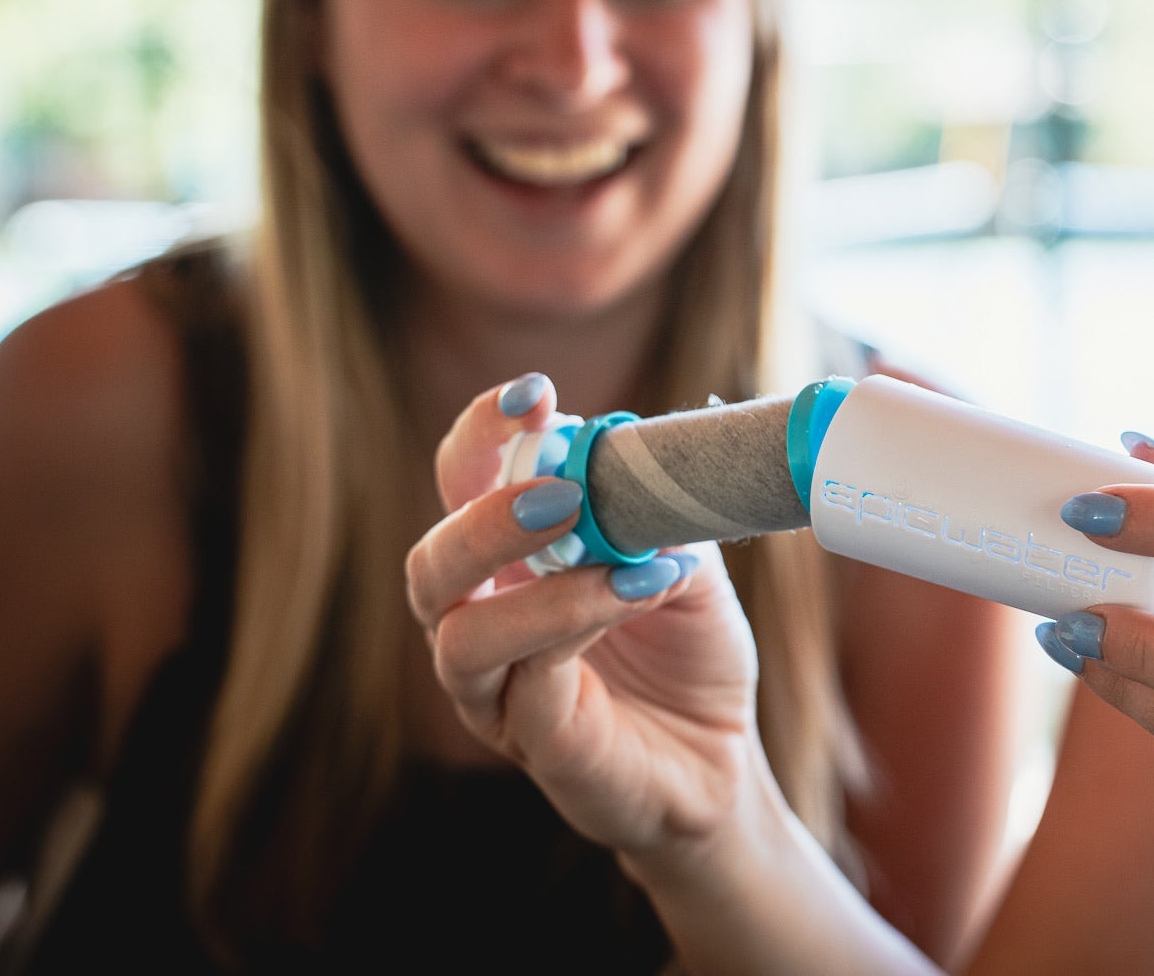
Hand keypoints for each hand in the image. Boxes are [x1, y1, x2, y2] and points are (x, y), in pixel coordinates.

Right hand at [407, 374, 762, 859]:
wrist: (721, 758)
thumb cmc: (690, 652)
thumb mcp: (683, 558)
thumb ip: (654, 512)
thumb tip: (644, 456)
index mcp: (504, 559)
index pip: (462, 482)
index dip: (484, 433)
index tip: (536, 394)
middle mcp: (476, 619)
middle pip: (432, 559)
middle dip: (488, 510)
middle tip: (565, 486)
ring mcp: (492, 686)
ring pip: (462, 631)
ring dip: (541, 582)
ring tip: (618, 556)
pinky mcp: (528, 736)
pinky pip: (529, 676)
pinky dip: (582, 621)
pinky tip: (641, 589)